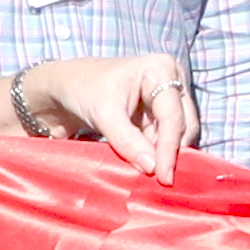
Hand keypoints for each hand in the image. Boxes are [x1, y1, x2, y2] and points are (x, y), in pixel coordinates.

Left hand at [3, 53, 195, 169]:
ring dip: (164, 154)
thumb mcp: (102, 114)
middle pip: (183, 124)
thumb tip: (152, 168)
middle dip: (171, 152)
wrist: (66, 86)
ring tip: (152, 177)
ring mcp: (168, 96)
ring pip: (178, 134)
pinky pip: (166, 137)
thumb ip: (127, 140)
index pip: (172, 116)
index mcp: (161, 69)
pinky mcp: (160, 112)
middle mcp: (172, 79)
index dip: (169, 148)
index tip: (164, 177)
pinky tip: (147, 166)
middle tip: (160, 181)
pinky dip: (157, 153)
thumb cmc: (82, 90)